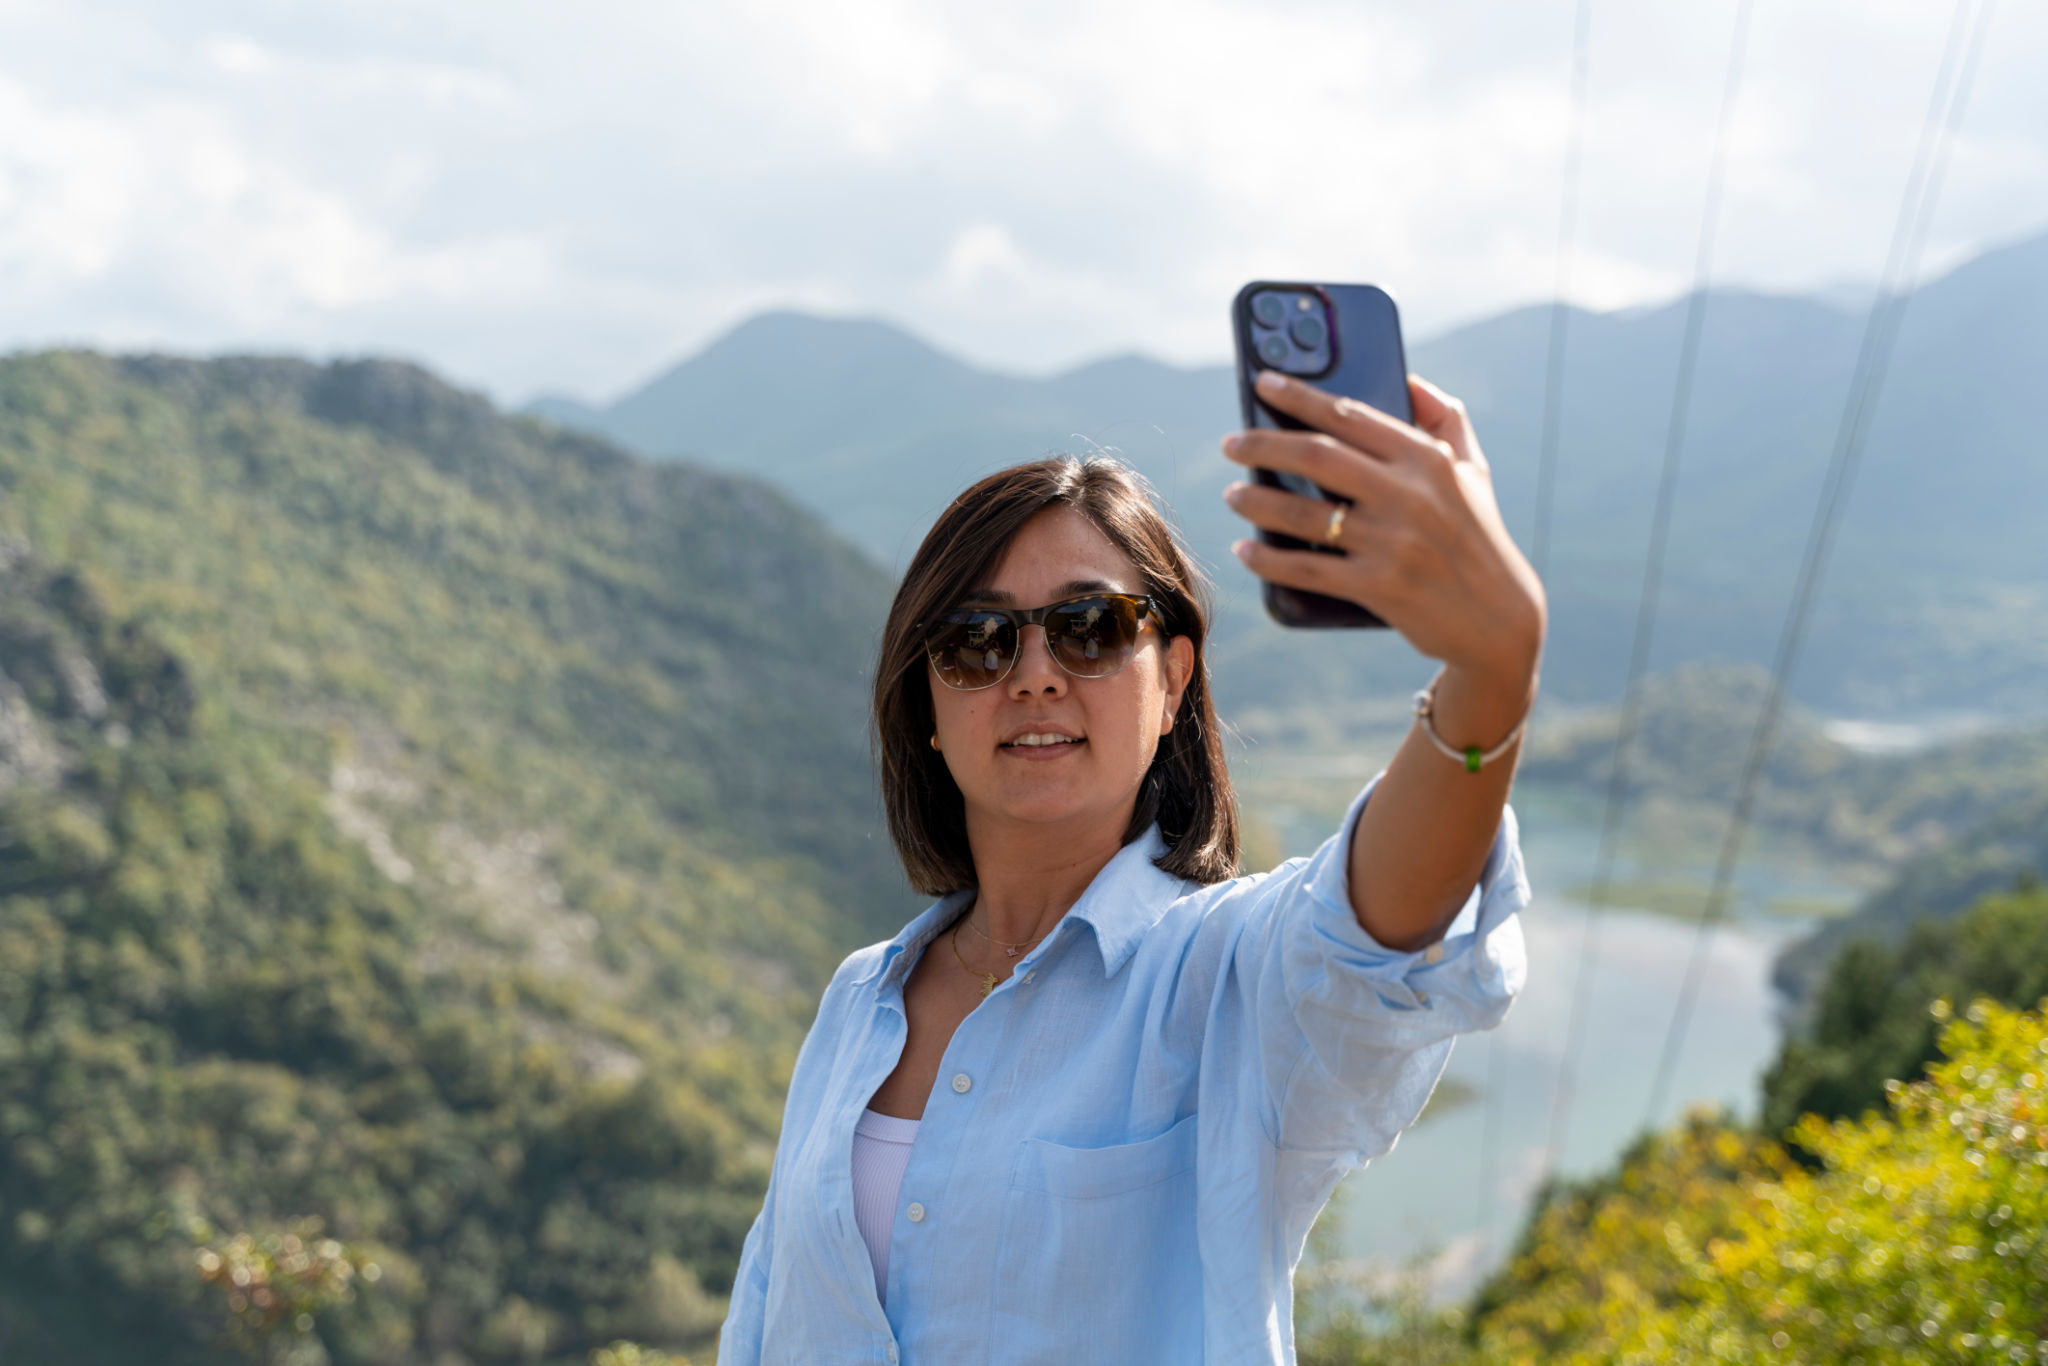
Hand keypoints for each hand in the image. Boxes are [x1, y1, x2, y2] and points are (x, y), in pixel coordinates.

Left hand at [1222, 369, 1545, 699]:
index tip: (1262, 383)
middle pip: (1316, 456)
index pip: (1349, 415)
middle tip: (1231, 444)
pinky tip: (1245, 549)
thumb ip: (1445, 418)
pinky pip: (1307, 569)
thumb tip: (1408, 378)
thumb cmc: (1478, 535)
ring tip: (1232, 495)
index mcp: (1426, 458)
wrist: (1499, 618)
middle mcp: (1408, 495)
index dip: (1299, 396)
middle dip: (1262, 445)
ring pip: (1303, 513)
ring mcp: (1392, 543)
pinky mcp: (1379, 587)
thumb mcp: (1474, 470)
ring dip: (1256, 501)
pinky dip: (1268, 559)